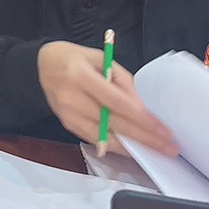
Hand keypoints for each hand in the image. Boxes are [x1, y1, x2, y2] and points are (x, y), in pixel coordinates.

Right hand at [37, 40, 176, 155]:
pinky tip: (133, 148)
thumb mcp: (99, 58)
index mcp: (80, 75)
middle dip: (144, 137)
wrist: (39, 66)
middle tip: (169, 147)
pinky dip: (116, 145)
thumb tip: (142, 106)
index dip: (142, 118)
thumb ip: (121, 80)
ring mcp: (67, 114)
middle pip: (113, 123)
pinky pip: (96, 140)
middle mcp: (72, 97)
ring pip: (105, 137)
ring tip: (156, 151)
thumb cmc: (73, 58)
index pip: (116, 102)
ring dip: (133, 146)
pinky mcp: (67, 124)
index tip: (163, 130)